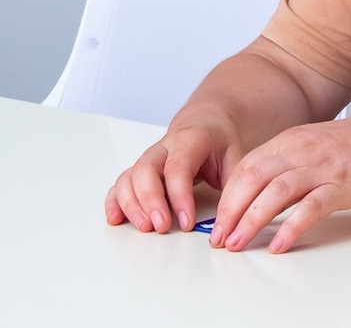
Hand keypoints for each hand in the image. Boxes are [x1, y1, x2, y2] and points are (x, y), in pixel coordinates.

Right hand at [106, 121, 242, 233]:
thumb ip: (233, 187)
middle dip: (150, 200)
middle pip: (146, 170)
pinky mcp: (139, 171)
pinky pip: (121, 183)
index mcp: (190, 140)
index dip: (180, 196)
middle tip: (161, 226)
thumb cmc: (219, 143)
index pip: (179, 167)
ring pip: (129, 177)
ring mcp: (149, 159)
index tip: (187, 222)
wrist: (205, 123)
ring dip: (132, 204)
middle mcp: (164, 147)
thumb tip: (230, 222)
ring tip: (144, 227)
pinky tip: (116, 218)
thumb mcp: (235, 158)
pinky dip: (115, 201)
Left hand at [210, 113, 350, 252]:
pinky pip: (310, 208)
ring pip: (275, 193)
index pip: (246, 167)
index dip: (227, 196)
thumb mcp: (312, 144)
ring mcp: (321, 168)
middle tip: (220, 237)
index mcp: (290, 141)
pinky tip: (279, 244)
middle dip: (231, 211)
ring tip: (238, 243)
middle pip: (254, 179)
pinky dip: (291, 227)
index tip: (218, 220)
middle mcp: (301, 151)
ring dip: (251, 221)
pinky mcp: (341, 186)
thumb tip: (257, 190)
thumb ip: (285, 163)